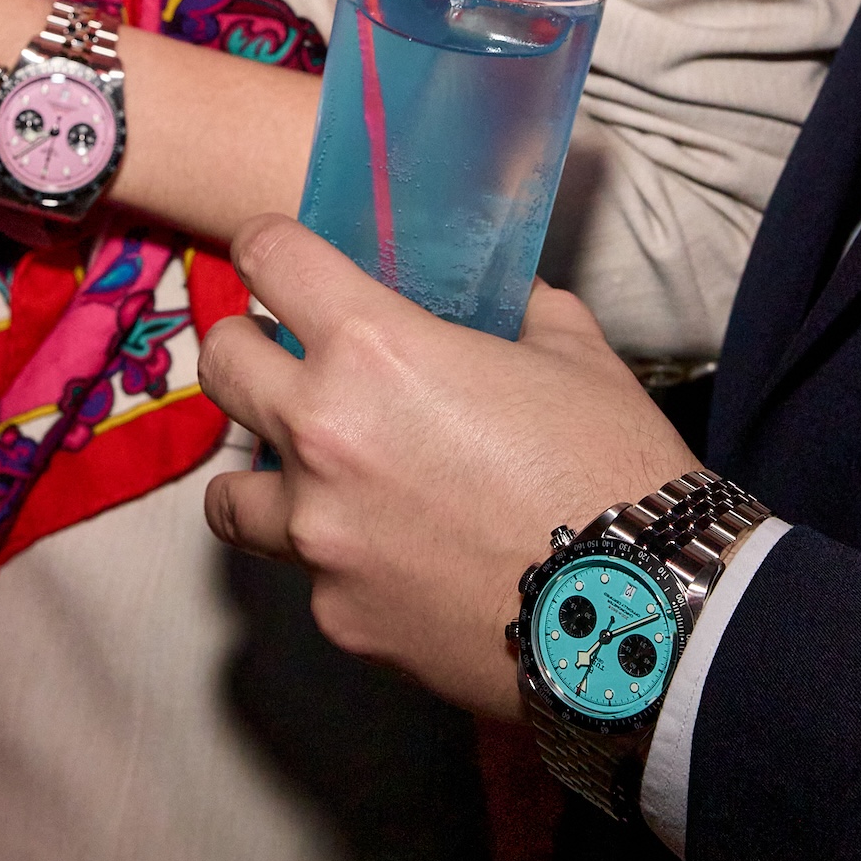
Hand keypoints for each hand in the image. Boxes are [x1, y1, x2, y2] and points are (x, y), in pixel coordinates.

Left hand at [199, 216, 700, 719]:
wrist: (641, 614)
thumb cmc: (613, 468)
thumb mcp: (575, 354)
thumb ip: (519, 312)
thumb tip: (504, 298)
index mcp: (373, 348)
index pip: (268, 258)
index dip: (268, 245)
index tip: (275, 255)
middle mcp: (322, 433)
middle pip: (220, 363)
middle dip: (246, 350)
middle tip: (284, 360)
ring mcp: (319, 533)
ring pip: (226, 491)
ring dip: (262, 472)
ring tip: (310, 477)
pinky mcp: (336, 614)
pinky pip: (306, 574)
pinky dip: (335, 560)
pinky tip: (394, 560)